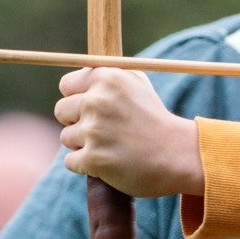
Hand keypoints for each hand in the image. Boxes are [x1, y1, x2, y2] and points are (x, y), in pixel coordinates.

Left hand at [57, 68, 204, 197]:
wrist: (178, 155)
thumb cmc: (156, 119)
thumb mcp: (137, 84)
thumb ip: (107, 76)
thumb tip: (79, 73)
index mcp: (106, 78)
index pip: (66, 85)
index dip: (76, 98)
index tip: (90, 108)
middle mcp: (97, 101)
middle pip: (61, 111)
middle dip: (77, 121)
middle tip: (101, 130)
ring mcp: (94, 131)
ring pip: (66, 137)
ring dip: (83, 144)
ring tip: (110, 146)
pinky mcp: (93, 159)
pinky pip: (71, 161)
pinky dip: (86, 165)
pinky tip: (107, 162)